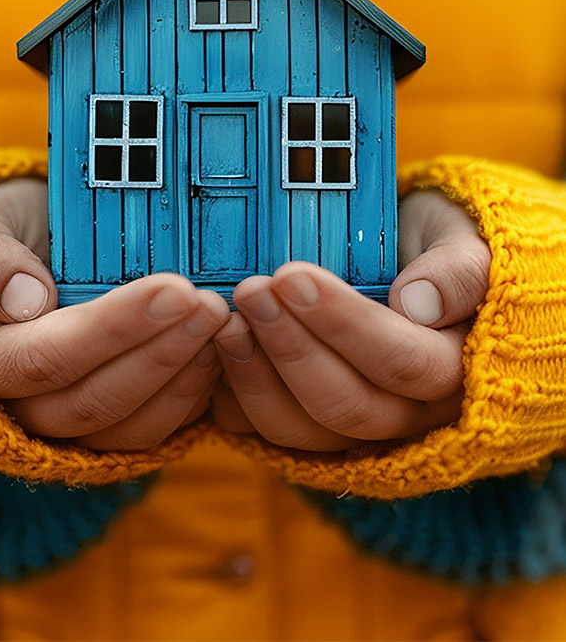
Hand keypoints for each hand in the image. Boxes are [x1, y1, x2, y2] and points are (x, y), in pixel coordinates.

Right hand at [0, 179, 228, 449]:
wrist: (28, 253)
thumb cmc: (3, 234)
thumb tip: (26, 300)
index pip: (46, 357)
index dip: (114, 328)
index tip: (174, 289)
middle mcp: (22, 404)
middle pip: (93, 401)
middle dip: (161, 353)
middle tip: (212, 304)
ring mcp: (67, 420)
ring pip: (128, 426)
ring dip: (182, 379)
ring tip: (222, 325)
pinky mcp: (107, 422)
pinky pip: (150, 430)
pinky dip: (190, 398)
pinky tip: (218, 353)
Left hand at [212, 190, 490, 450]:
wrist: (409, 271)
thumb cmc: (435, 252)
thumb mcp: (463, 245)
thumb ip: (457, 272)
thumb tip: (418, 302)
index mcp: (455, 371)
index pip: (405, 363)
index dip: (344, 324)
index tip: (291, 275)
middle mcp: (407, 416)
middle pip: (348, 406)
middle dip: (290, 348)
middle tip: (250, 290)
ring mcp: (357, 430)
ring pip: (303, 431)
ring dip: (256, 377)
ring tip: (227, 321)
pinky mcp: (311, 429)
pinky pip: (267, 433)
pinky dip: (235, 399)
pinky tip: (215, 353)